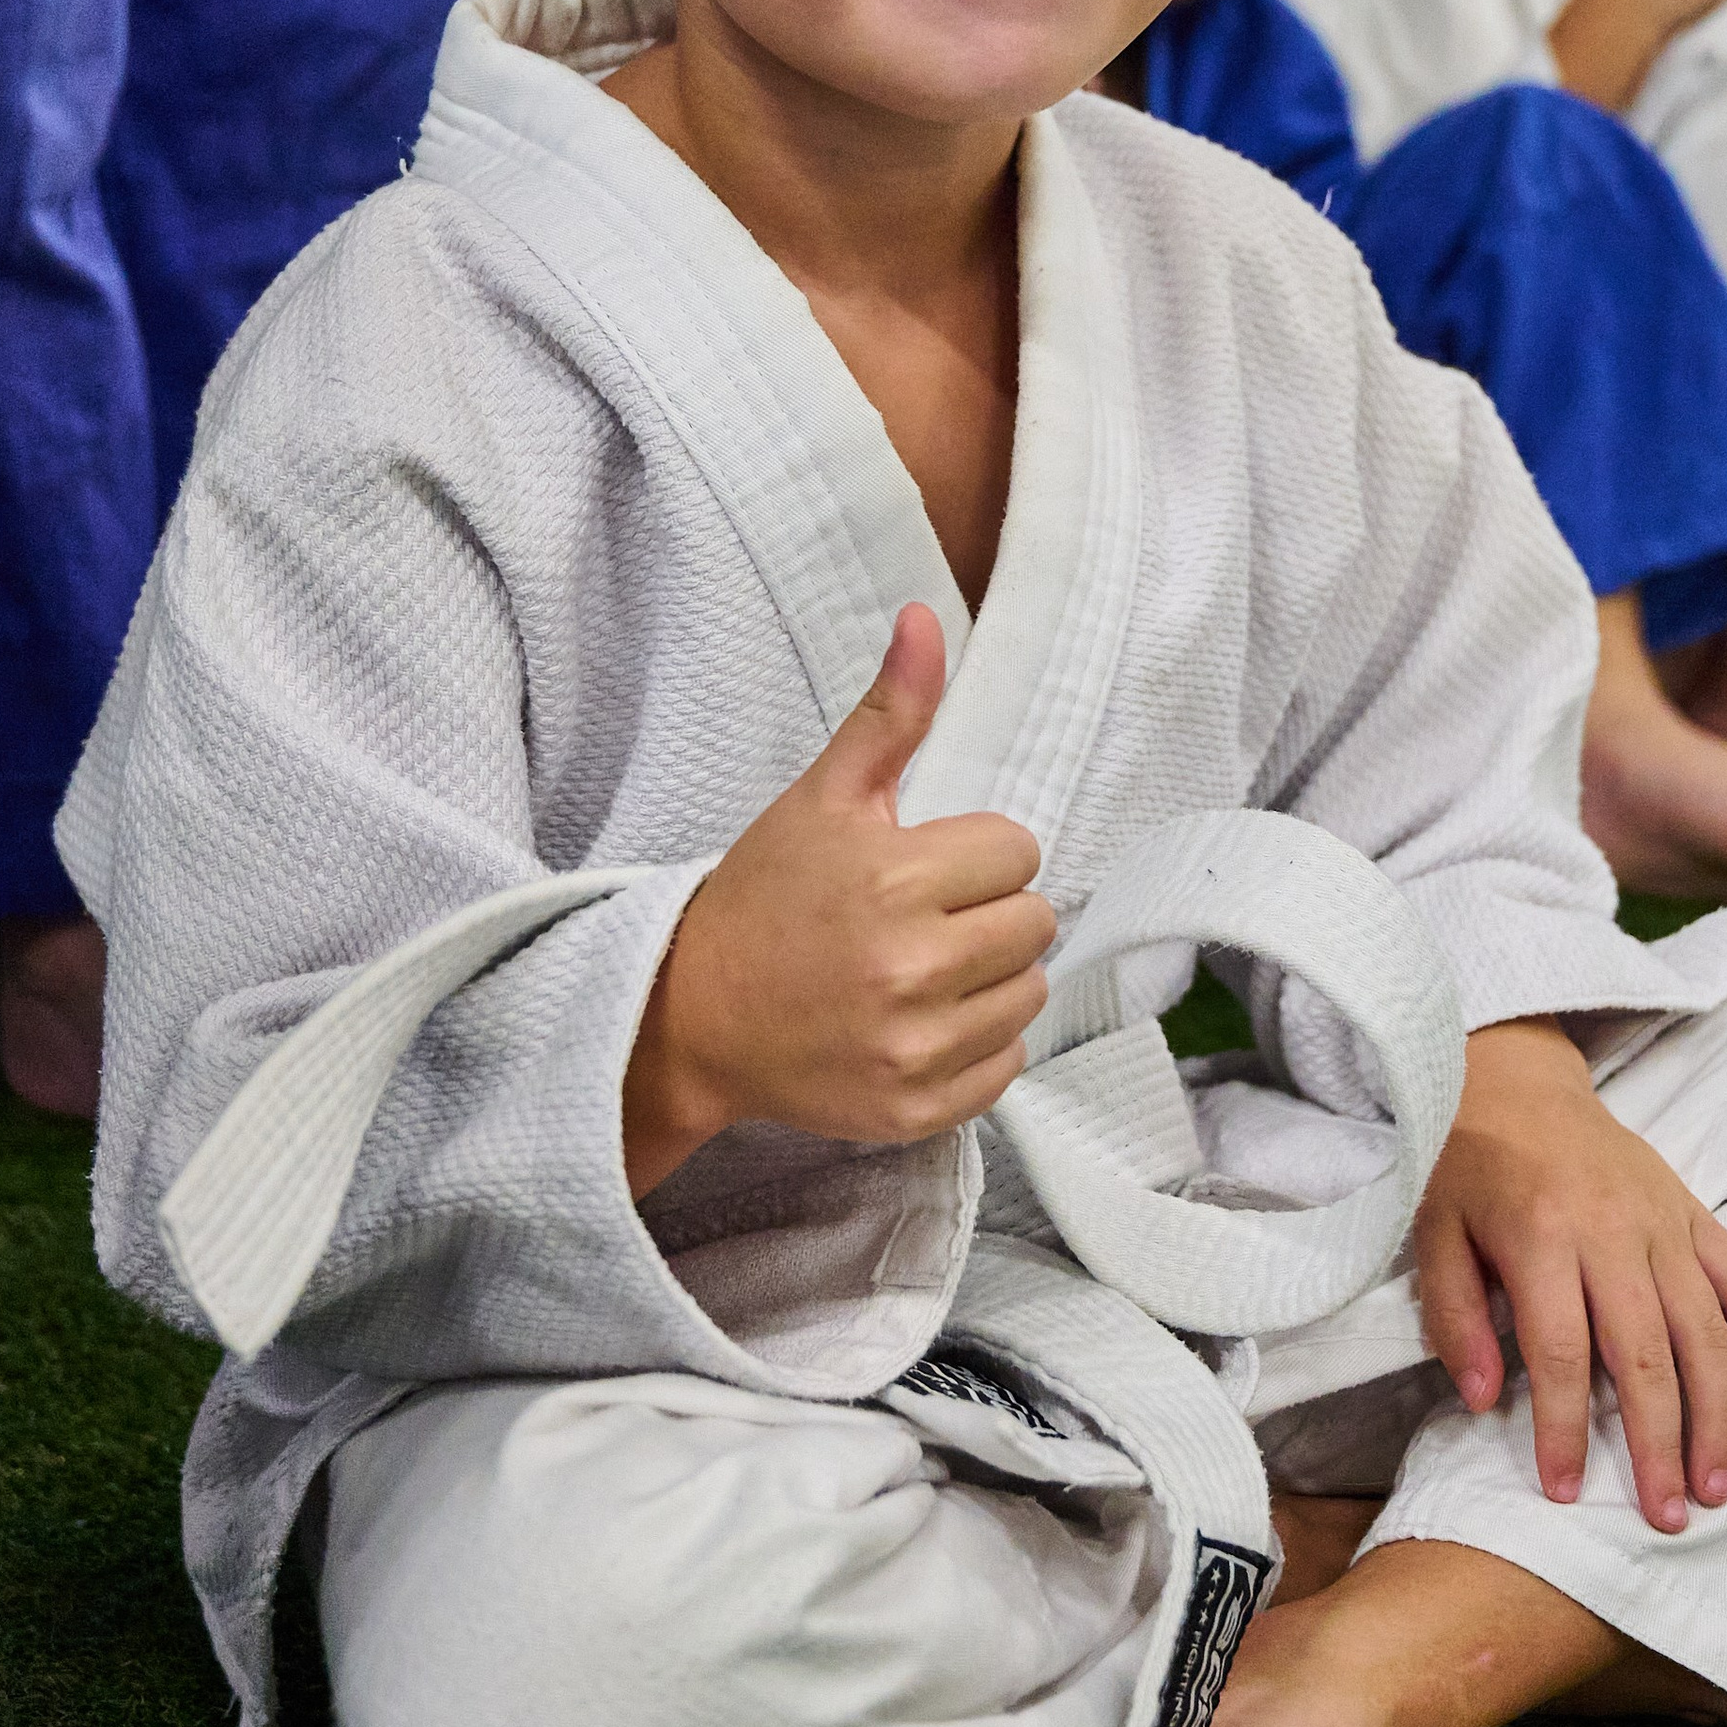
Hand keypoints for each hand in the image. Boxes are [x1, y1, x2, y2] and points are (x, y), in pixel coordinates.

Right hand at [621, 605, 1054, 1195]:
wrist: (691, 1017)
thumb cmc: (764, 897)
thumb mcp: (823, 797)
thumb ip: (889, 714)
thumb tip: (929, 619)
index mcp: (895, 880)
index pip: (1017, 851)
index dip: (974, 853)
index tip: (921, 867)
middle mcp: (911, 969)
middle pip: (1034, 923)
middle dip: (988, 913)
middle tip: (922, 920)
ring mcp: (915, 1048)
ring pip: (1028, 994)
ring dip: (990, 980)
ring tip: (921, 970)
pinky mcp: (915, 1108)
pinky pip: (1006, 1066)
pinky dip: (976, 1047)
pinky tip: (920, 1023)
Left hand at [1414, 1020, 1726, 1527]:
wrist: (1517, 1080)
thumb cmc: (1469, 1165)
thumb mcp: (1433, 1232)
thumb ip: (1455, 1315)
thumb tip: (1482, 1399)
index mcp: (1541, 1236)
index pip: (1559, 1353)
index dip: (1562, 1429)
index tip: (1565, 1491)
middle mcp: (1613, 1230)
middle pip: (1646, 1353)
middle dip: (1658, 1443)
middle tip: (1666, 1516)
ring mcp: (1664, 1221)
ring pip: (1704, 1329)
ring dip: (1716, 1413)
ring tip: (1716, 1484)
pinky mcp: (1695, 1212)